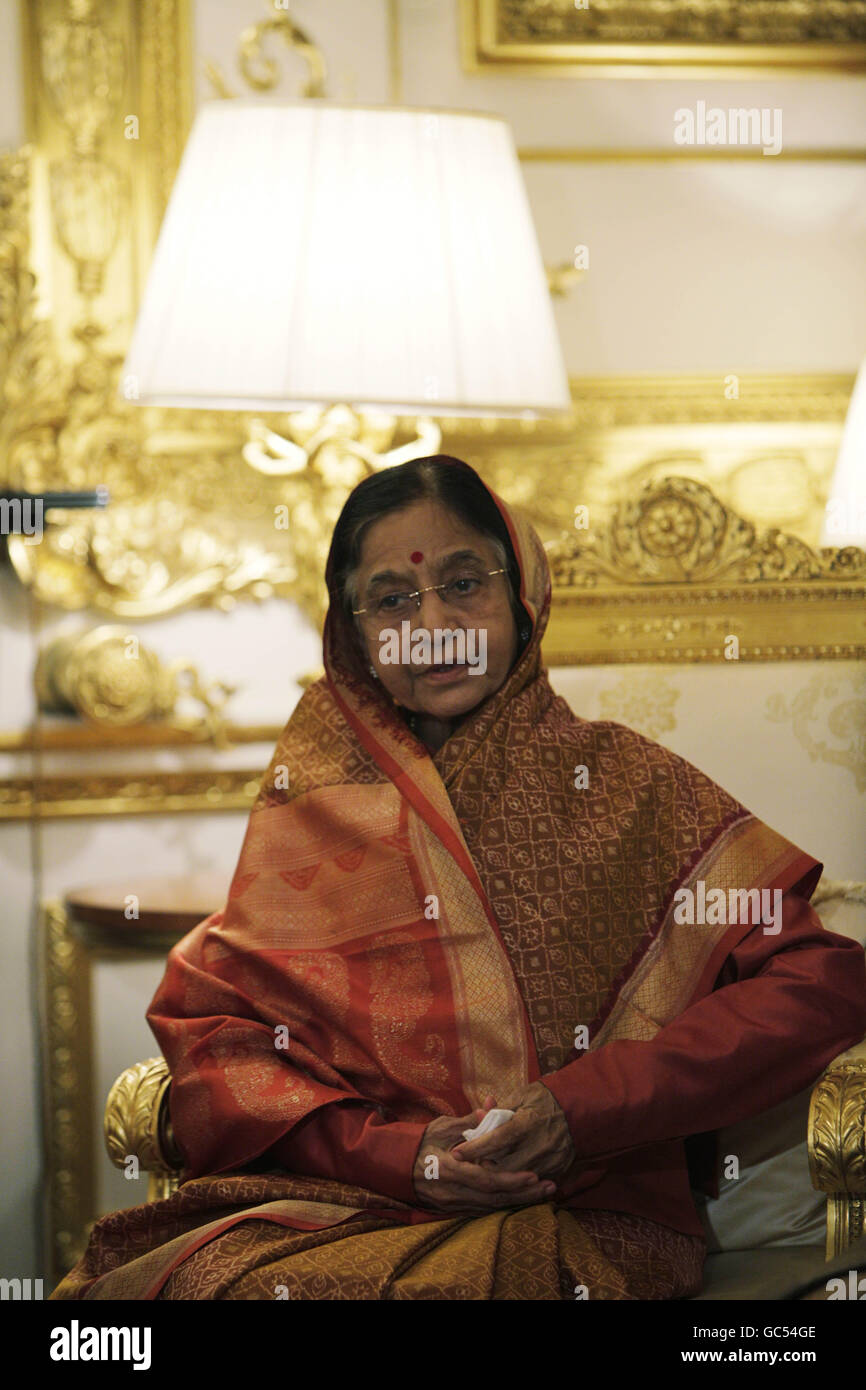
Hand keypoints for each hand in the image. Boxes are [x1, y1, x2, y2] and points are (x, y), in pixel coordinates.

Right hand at [412, 1093, 557, 1213]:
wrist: (395, 1165)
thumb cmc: (420, 1142)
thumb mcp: (442, 1126)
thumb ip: (468, 1120)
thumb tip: (491, 1107)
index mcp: (450, 1169)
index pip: (486, 1179)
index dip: (511, 1180)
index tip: (534, 1175)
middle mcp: (453, 1191)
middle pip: (494, 1197)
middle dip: (524, 1193)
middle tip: (550, 1187)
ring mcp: (453, 1204)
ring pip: (491, 1206)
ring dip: (518, 1201)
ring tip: (543, 1193)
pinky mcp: (453, 1209)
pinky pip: (483, 1210)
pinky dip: (503, 1205)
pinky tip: (521, 1199)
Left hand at [449, 1081, 575, 1183]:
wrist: (582, 1109)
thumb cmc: (547, 1099)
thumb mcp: (523, 1096)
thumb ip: (500, 1109)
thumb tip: (478, 1115)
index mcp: (528, 1123)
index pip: (495, 1140)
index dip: (473, 1148)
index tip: (455, 1153)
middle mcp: (538, 1145)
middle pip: (502, 1167)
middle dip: (483, 1166)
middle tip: (470, 1162)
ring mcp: (549, 1161)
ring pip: (514, 1179)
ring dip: (498, 1175)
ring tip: (486, 1167)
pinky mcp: (557, 1171)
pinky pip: (531, 1183)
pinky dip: (516, 1179)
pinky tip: (507, 1173)